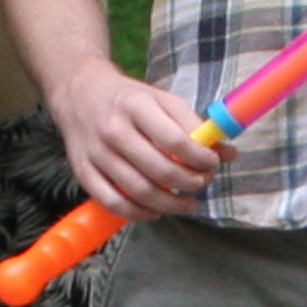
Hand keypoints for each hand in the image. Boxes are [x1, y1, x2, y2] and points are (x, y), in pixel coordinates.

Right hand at [41, 48, 223, 222]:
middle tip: (203, 183)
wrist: (79, 93)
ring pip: (138, 191)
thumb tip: (228, 153)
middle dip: (190, 183)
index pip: (174, 140)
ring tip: (188, 202)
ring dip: (171, 204)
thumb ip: (194, 125)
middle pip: (159, 170)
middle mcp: (113, 130)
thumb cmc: (128, 99)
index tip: (212, 163)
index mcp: (136, 106)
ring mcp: (96, 153)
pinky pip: (112, 202)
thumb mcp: (162, 100)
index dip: (200, 158)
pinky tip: (156, 211)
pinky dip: (138, 213)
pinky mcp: (83, 171)